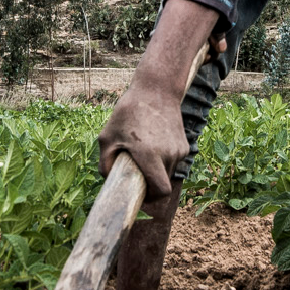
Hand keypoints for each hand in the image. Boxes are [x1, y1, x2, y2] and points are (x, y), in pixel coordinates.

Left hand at [99, 85, 188, 200]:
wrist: (156, 90)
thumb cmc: (128, 112)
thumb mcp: (107, 137)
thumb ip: (104, 164)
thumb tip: (108, 183)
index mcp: (150, 155)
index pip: (161, 191)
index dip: (152, 199)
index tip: (140, 195)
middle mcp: (169, 154)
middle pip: (163, 184)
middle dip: (150, 184)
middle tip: (135, 173)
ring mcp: (179, 150)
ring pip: (168, 173)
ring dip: (156, 171)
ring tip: (142, 154)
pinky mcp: (184, 145)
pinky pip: (172, 162)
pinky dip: (162, 160)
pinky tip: (152, 144)